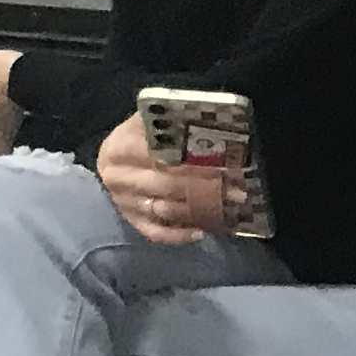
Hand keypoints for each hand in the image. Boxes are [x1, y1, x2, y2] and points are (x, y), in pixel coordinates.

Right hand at [96, 112, 242, 244]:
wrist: (121, 154)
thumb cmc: (150, 135)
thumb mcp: (158, 121)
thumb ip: (180, 122)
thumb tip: (220, 124)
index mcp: (121, 145)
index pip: (161, 154)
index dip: (195, 159)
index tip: (228, 164)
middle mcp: (116, 175)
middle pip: (166, 184)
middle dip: (205, 188)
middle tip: (238, 193)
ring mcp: (122, 201)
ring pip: (164, 210)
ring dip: (198, 211)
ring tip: (229, 209)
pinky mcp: (129, 220)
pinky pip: (155, 232)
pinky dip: (178, 234)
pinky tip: (200, 231)